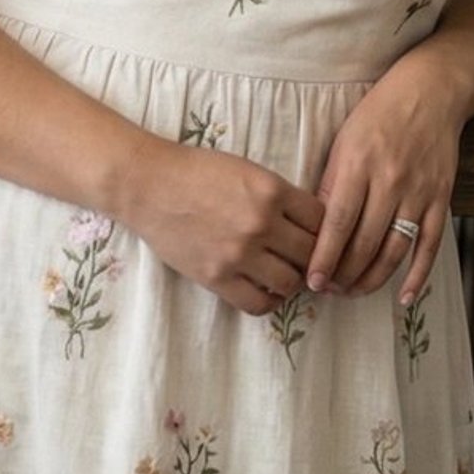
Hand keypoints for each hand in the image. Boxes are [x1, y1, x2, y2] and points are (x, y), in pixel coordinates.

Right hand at [130, 140, 325, 317]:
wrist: (148, 185)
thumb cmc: (197, 171)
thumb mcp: (248, 170)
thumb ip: (280, 196)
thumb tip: (311, 225)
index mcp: (272, 191)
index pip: (322, 220)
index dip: (324, 229)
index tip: (317, 235)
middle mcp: (260, 223)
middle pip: (311, 253)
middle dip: (313, 257)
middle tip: (306, 259)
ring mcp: (239, 254)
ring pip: (290, 282)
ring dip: (293, 281)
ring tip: (285, 274)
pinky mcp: (217, 278)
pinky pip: (258, 304)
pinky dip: (269, 301)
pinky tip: (266, 290)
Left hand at [306, 60, 462, 306]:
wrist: (430, 93)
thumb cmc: (378, 115)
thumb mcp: (344, 141)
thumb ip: (331, 184)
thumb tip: (314, 228)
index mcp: (359, 164)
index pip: (339, 222)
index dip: (324, 256)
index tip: (312, 281)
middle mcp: (390, 181)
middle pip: (365, 242)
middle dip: (344, 274)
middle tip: (329, 291)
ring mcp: (419, 192)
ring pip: (395, 249)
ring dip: (373, 278)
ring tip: (354, 292)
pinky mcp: (441, 199)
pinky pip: (430, 245)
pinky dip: (418, 275)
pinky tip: (403, 296)